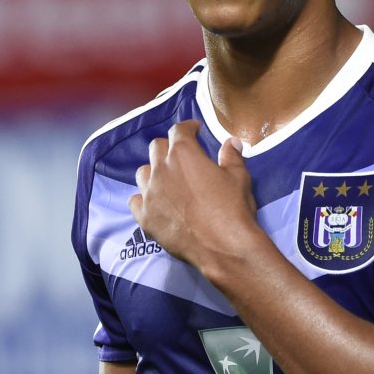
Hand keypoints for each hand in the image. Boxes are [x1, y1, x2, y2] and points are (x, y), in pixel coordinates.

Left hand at [128, 120, 258, 270]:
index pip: (178, 130)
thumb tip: (231, 143)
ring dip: (154, 172)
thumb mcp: (238, 177)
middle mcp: (161, 169)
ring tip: (166, 181)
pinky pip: (135, 200)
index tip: (194, 131)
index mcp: (183, 153)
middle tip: (181, 158)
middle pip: (156, 148)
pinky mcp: (144, 216)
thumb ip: (231, 156)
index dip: (187, 128)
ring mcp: (149, 193)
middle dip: (169, 148)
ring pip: (143, 173)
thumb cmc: (232, 207)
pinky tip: (155, 203)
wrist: (222, 246)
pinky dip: (144, 198)